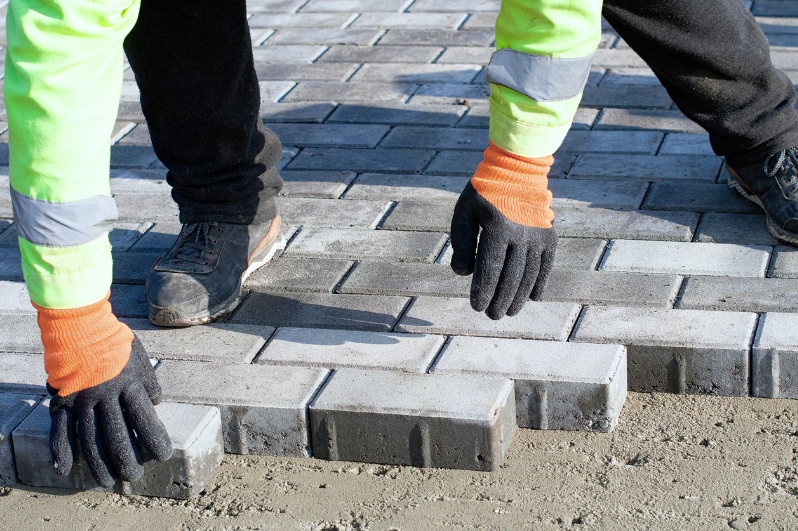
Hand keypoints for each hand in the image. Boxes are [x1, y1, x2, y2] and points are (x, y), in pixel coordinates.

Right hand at [48, 336, 172, 486]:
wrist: (80, 325)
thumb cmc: (115, 342)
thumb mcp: (140, 358)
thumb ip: (148, 382)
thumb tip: (155, 403)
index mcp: (128, 385)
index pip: (144, 419)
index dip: (154, 439)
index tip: (163, 454)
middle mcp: (105, 396)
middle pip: (116, 435)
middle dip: (127, 460)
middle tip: (133, 475)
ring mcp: (81, 400)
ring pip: (89, 439)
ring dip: (98, 463)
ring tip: (106, 481)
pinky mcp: (62, 401)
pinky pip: (59, 429)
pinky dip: (60, 451)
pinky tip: (64, 469)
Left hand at [450, 182, 557, 319]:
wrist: (517, 169)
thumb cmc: (484, 193)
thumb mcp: (464, 212)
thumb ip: (462, 243)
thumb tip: (463, 274)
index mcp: (497, 228)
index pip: (489, 269)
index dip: (483, 291)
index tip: (476, 306)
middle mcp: (521, 235)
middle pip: (511, 277)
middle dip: (500, 300)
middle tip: (492, 315)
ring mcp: (538, 236)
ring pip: (529, 275)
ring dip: (519, 297)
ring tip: (509, 311)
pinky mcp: (549, 237)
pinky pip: (546, 266)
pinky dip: (540, 283)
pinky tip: (533, 298)